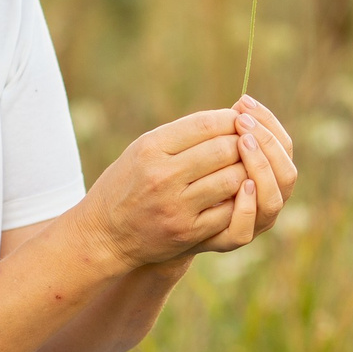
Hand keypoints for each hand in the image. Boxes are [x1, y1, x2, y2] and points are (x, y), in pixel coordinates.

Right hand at [71, 110, 248, 268]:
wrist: (105, 233)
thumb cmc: (128, 183)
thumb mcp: (143, 150)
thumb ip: (182, 135)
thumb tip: (231, 118)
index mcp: (151, 148)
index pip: (205, 124)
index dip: (231, 120)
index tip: (239, 121)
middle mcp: (163, 176)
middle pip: (224, 150)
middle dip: (242, 144)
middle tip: (248, 144)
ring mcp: (176, 206)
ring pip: (232, 179)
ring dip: (246, 171)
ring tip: (244, 167)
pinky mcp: (188, 232)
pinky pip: (229, 211)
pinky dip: (239, 199)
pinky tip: (238, 193)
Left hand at [197, 96, 298, 253]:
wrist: (156, 221)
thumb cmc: (184, 179)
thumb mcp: (204, 152)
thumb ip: (226, 136)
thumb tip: (240, 104)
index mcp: (268, 174)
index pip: (284, 145)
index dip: (269, 123)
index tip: (244, 102)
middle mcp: (266, 199)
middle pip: (286, 173)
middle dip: (267, 142)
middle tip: (242, 122)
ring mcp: (251, 223)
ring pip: (273, 201)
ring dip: (261, 169)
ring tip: (243, 143)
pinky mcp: (227, 241)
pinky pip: (244, 231)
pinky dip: (246, 208)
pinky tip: (241, 184)